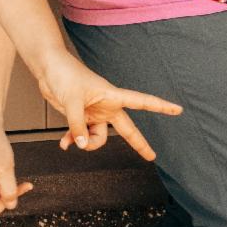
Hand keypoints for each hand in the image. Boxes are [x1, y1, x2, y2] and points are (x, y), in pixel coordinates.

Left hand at [34, 52, 181, 161]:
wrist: (48, 69)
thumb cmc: (64, 75)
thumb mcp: (71, 101)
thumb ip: (77, 126)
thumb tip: (82, 146)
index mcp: (113, 96)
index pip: (142, 102)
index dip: (160, 106)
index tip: (178, 110)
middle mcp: (107, 106)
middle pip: (126, 129)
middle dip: (138, 144)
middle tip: (152, 157)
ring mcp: (95, 113)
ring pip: (98, 137)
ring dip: (86, 142)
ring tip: (70, 141)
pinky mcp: (82, 117)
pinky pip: (83, 136)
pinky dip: (74, 140)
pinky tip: (64, 144)